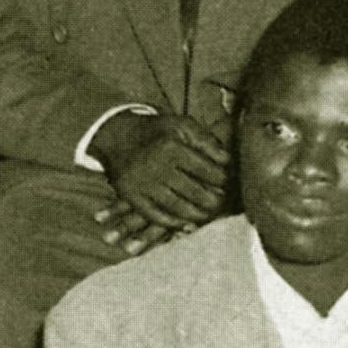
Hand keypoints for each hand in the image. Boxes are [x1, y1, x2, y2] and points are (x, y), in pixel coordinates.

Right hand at [91, 111, 231, 249]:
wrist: (118, 137)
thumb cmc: (159, 132)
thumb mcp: (182, 125)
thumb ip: (207, 140)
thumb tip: (226, 161)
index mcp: (172, 147)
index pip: (206, 169)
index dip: (221, 178)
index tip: (228, 182)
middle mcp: (157, 167)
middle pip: (194, 191)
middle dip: (213, 200)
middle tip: (223, 203)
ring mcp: (143, 184)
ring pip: (177, 207)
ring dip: (197, 215)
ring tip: (208, 214)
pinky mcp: (132, 197)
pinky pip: (156, 215)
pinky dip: (173, 223)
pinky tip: (186, 222)